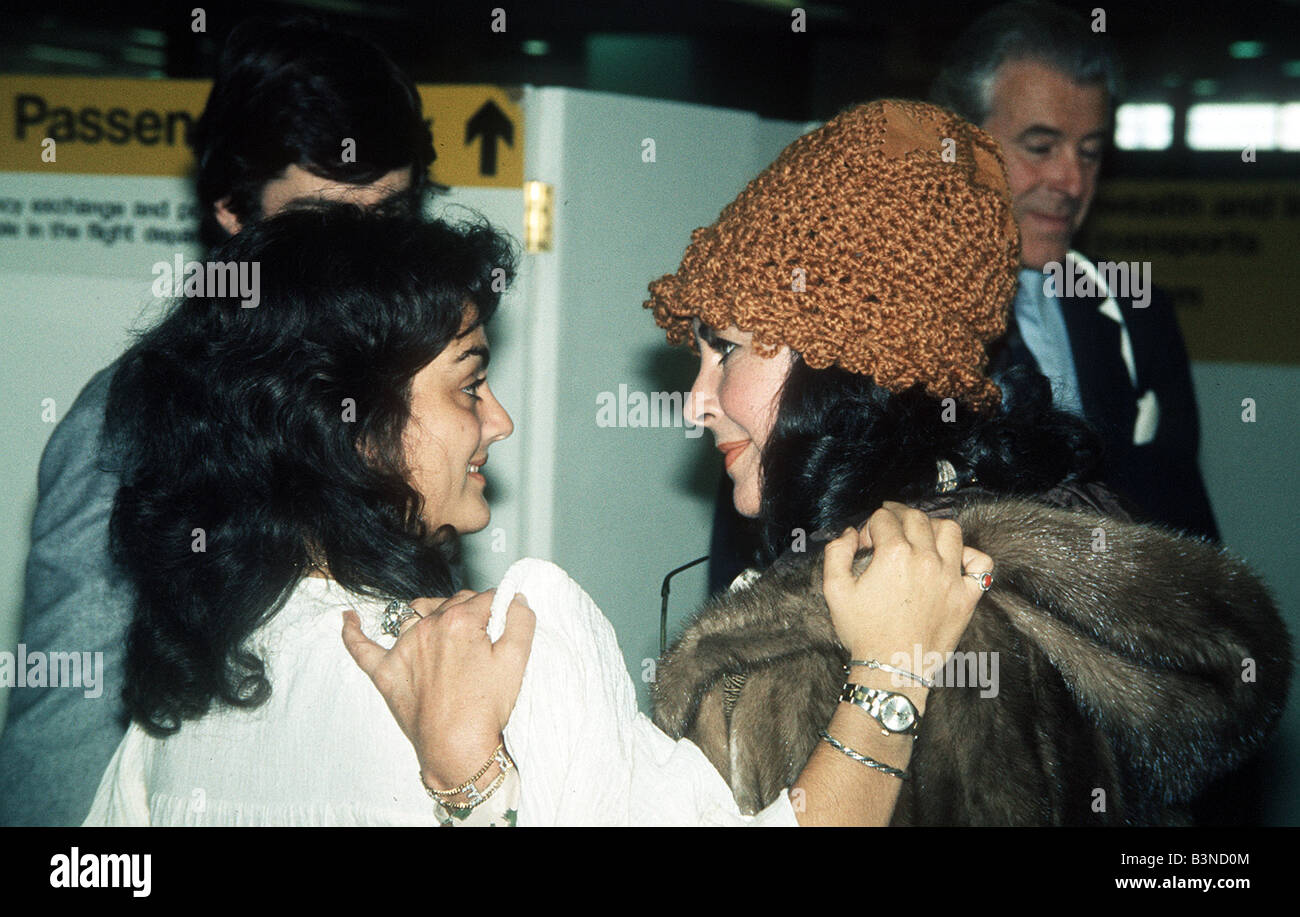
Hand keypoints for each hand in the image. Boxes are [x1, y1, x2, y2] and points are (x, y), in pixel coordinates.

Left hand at [342, 589, 534, 789]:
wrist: (456, 749)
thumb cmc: (485, 709)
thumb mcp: (517, 661)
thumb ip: (520, 621)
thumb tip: (516, 598)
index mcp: (459, 621)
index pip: (484, 598)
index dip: (498, 609)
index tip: (503, 623)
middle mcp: (427, 627)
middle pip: (453, 604)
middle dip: (470, 614)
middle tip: (484, 641)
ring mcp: (403, 649)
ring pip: (417, 614)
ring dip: (432, 616)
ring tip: (446, 631)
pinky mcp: (386, 672)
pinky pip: (362, 647)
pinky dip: (354, 632)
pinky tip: (349, 619)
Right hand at [822, 501, 990, 664]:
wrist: (891, 668)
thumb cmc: (863, 632)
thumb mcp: (834, 590)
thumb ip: (836, 553)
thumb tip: (850, 534)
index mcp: (895, 555)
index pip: (884, 519)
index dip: (870, 526)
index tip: (866, 543)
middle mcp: (926, 559)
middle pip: (916, 518)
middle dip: (898, 516)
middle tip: (888, 527)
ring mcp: (951, 577)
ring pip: (950, 530)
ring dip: (932, 526)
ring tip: (921, 535)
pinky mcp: (966, 596)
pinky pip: (981, 564)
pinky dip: (971, 555)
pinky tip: (955, 559)